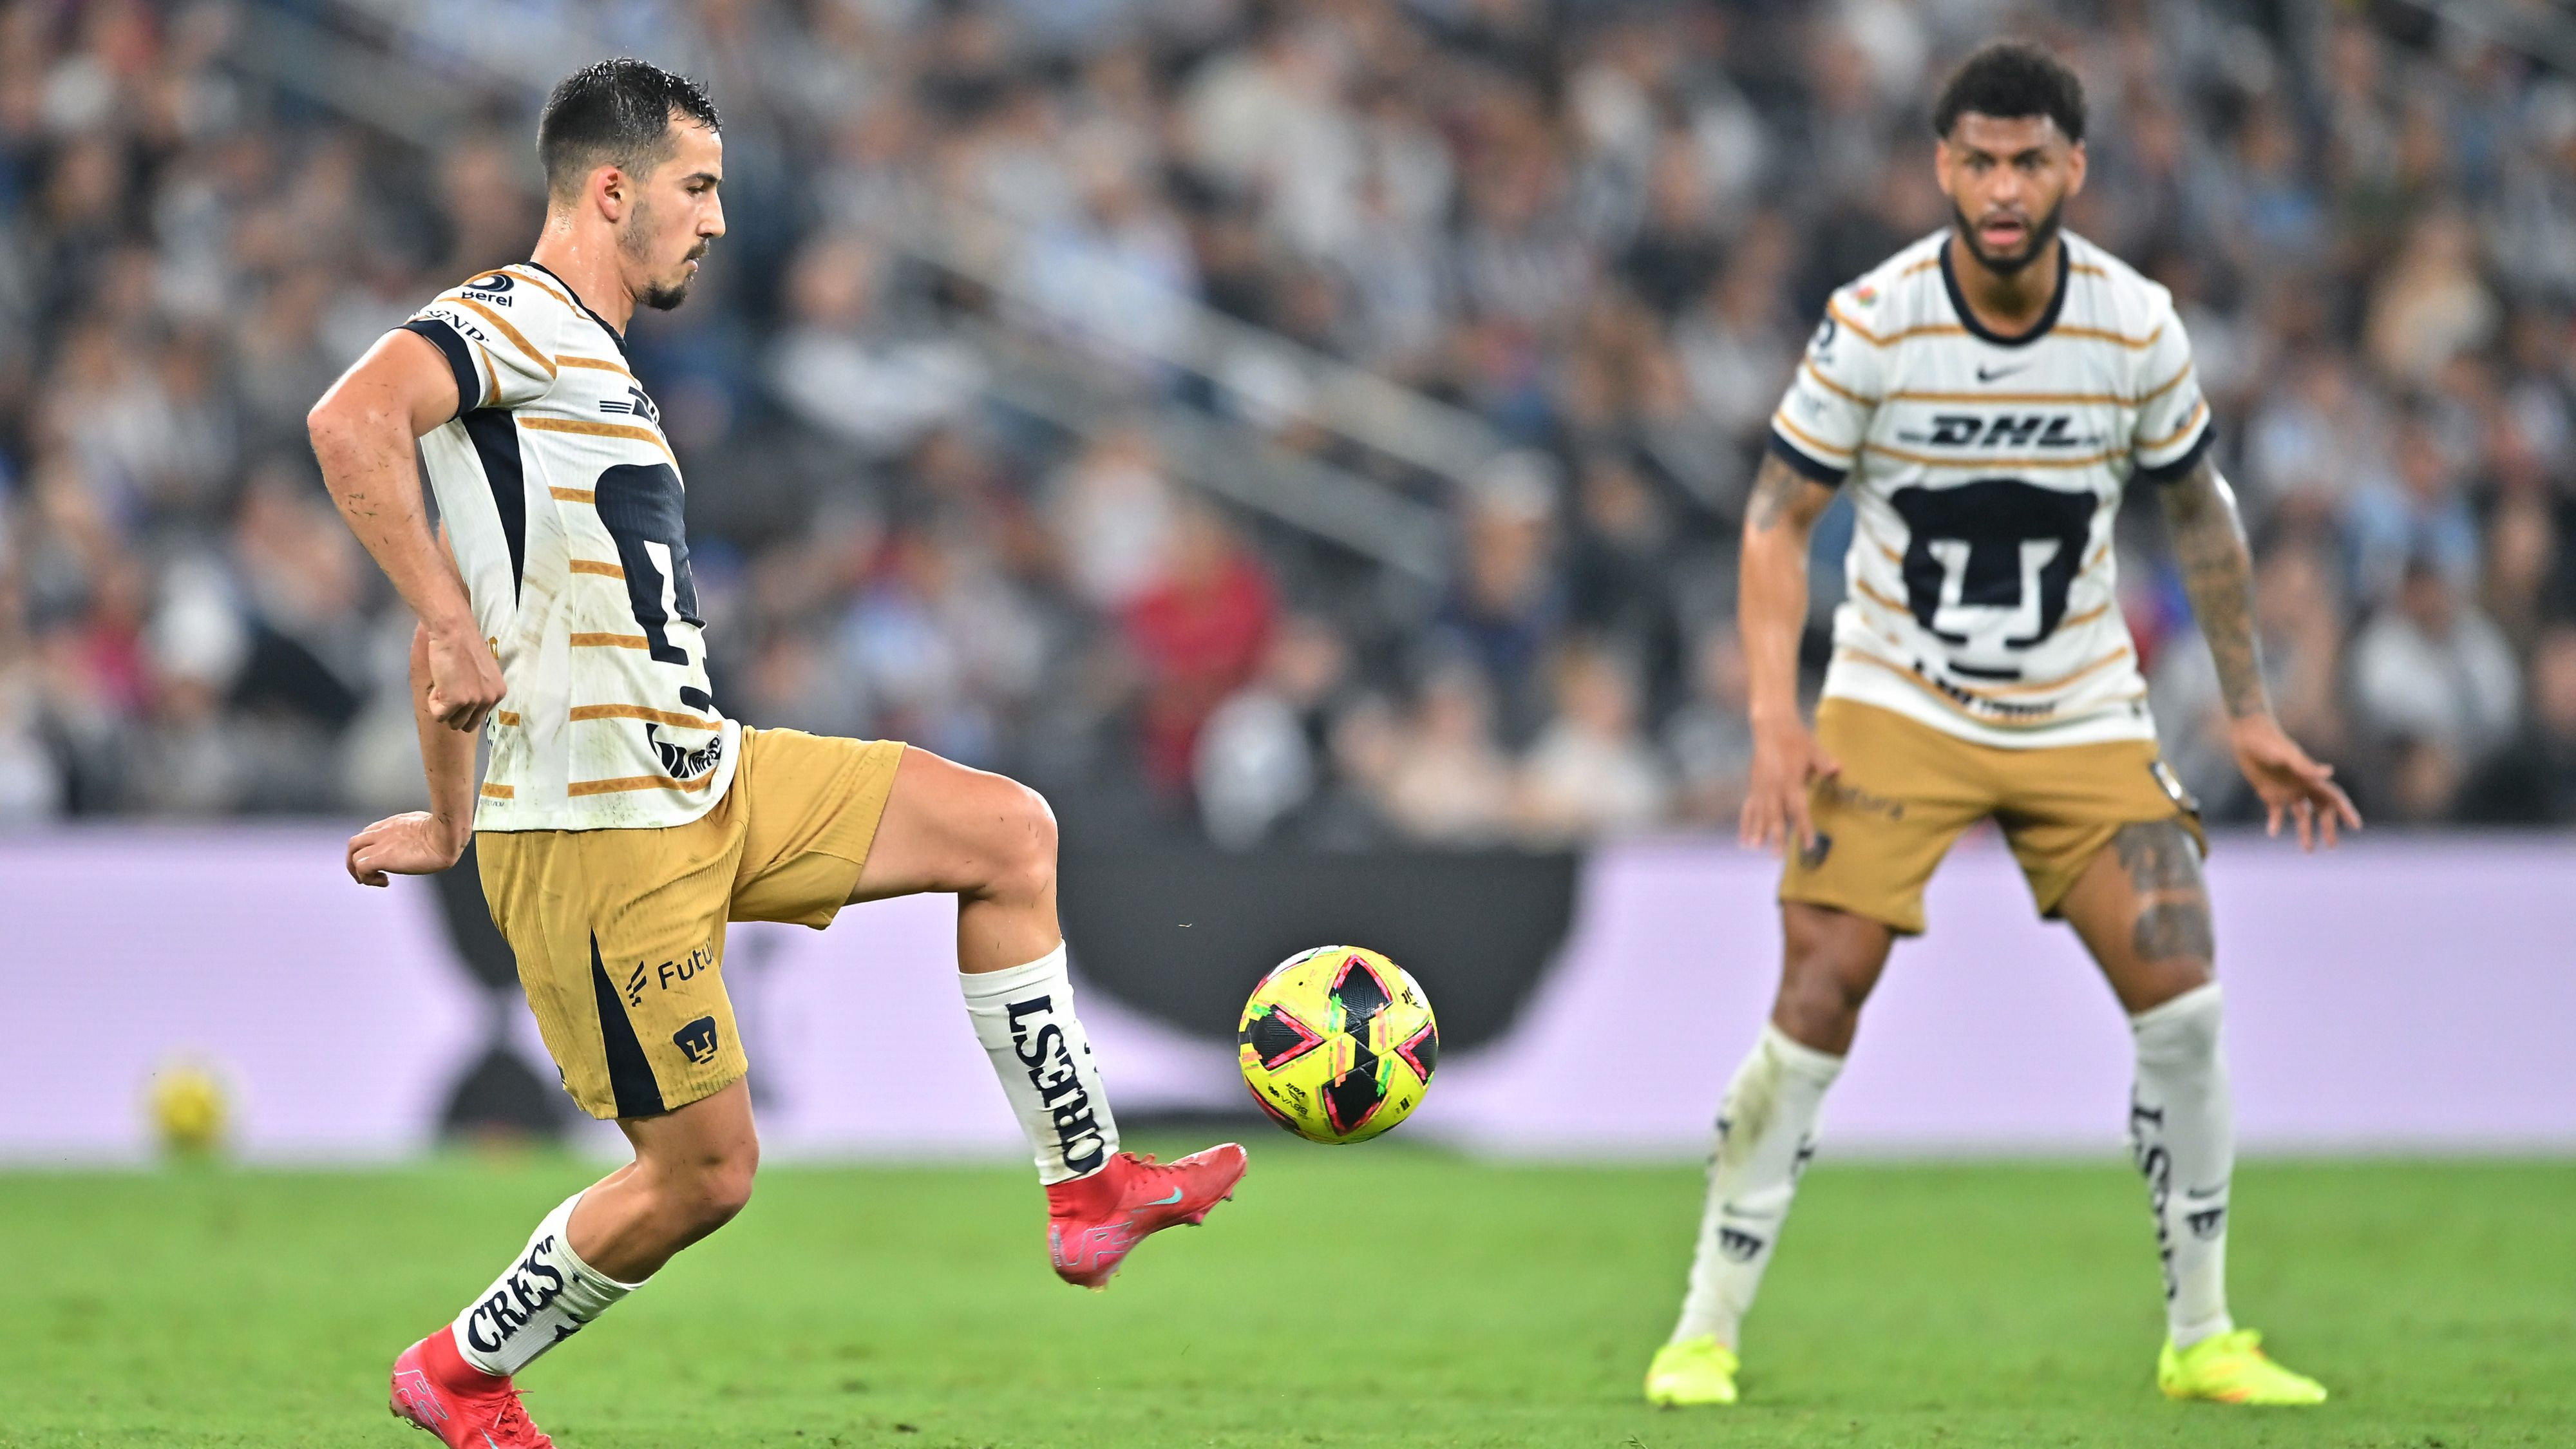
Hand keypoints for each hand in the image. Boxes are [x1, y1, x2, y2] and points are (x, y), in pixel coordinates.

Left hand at [347, 811, 467, 885]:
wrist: (447, 835)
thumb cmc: (447, 832)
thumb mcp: (430, 826)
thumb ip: (421, 832)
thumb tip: (430, 838)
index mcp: (394, 824)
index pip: (369, 834)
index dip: (370, 849)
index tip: (382, 862)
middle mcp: (382, 832)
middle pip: (354, 844)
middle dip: (354, 861)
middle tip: (366, 876)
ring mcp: (380, 844)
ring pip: (353, 856)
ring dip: (359, 872)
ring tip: (376, 881)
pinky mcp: (381, 857)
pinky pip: (361, 868)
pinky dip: (368, 878)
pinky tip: (385, 882)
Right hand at [424, 626, 504, 731]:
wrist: (453, 632)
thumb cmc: (464, 645)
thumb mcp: (483, 672)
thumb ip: (480, 689)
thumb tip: (470, 705)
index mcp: (499, 693)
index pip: (479, 715)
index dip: (464, 704)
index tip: (458, 685)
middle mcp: (491, 700)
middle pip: (468, 724)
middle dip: (454, 712)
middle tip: (448, 689)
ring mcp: (475, 702)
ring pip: (452, 723)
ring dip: (443, 707)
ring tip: (443, 684)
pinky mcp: (457, 702)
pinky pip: (439, 716)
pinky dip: (433, 702)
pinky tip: (438, 684)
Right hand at [1740, 714, 1838, 855]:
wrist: (1771, 726)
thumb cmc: (1796, 738)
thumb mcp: (1813, 749)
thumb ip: (1824, 763)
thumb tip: (1838, 770)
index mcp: (1790, 780)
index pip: (1798, 809)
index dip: (1804, 828)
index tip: (1808, 844)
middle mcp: (1773, 787)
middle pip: (1775, 816)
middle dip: (1776, 837)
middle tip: (1777, 857)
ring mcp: (1761, 787)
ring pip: (1758, 814)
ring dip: (1757, 832)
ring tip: (1754, 848)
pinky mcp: (1753, 785)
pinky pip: (1748, 808)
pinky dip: (1746, 823)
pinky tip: (1744, 839)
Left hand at [2229, 714, 2360, 850]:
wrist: (2249, 736)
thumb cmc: (2271, 742)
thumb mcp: (2288, 755)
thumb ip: (2306, 766)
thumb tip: (2330, 772)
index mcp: (2310, 779)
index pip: (2333, 798)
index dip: (2346, 811)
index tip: (2356, 826)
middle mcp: (2302, 786)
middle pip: (2321, 810)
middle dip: (2328, 827)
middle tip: (2333, 846)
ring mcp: (2286, 791)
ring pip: (2302, 815)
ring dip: (2305, 832)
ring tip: (2308, 850)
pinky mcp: (2269, 793)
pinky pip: (2275, 812)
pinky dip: (2275, 823)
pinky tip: (2272, 832)